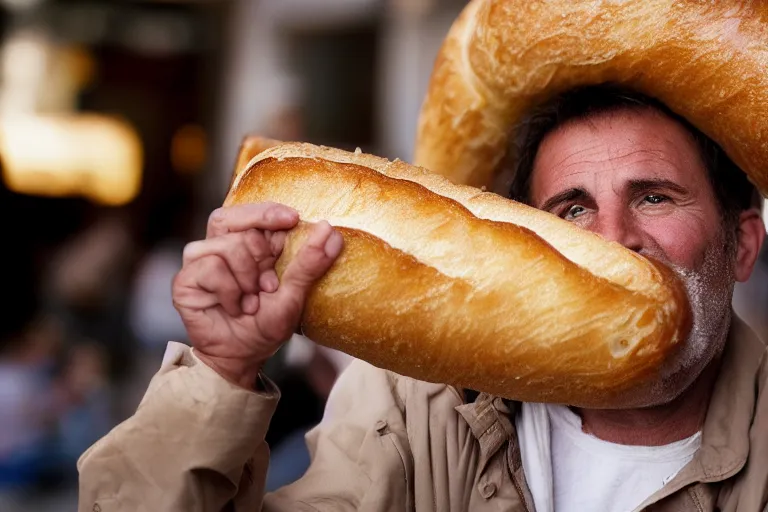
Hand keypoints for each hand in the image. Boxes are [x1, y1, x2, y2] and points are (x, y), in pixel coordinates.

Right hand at [172, 203, 343, 387]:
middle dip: (259, 253)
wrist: (241, 357)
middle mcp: (221, 247)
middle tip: (268, 284)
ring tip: (251, 301)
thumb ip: (309, 263)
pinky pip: (210, 267)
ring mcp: (201, 262)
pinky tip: (235, 307)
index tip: (292, 219)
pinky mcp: (185, 280)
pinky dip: (229, 290)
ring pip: (226, 246)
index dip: (269, 212)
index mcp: (247, 244)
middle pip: (233, 220)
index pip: (253, 212)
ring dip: (247, 278)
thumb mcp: (294, 294)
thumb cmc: (265, 326)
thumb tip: (329, 230)